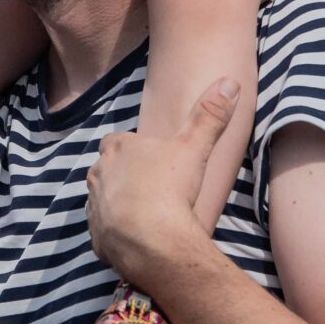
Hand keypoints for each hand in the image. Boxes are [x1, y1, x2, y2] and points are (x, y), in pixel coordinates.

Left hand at [84, 79, 236, 285]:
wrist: (152, 240)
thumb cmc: (170, 188)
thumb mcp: (194, 147)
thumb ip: (209, 116)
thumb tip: (229, 82)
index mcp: (118, 149)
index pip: (115, 141)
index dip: (129, 148)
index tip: (147, 157)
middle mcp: (99, 174)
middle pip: (105, 170)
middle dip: (120, 175)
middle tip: (147, 186)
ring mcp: (95, 207)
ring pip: (101, 200)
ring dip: (116, 204)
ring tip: (143, 213)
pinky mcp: (96, 237)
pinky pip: (104, 232)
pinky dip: (116, 234)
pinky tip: (137, 239)